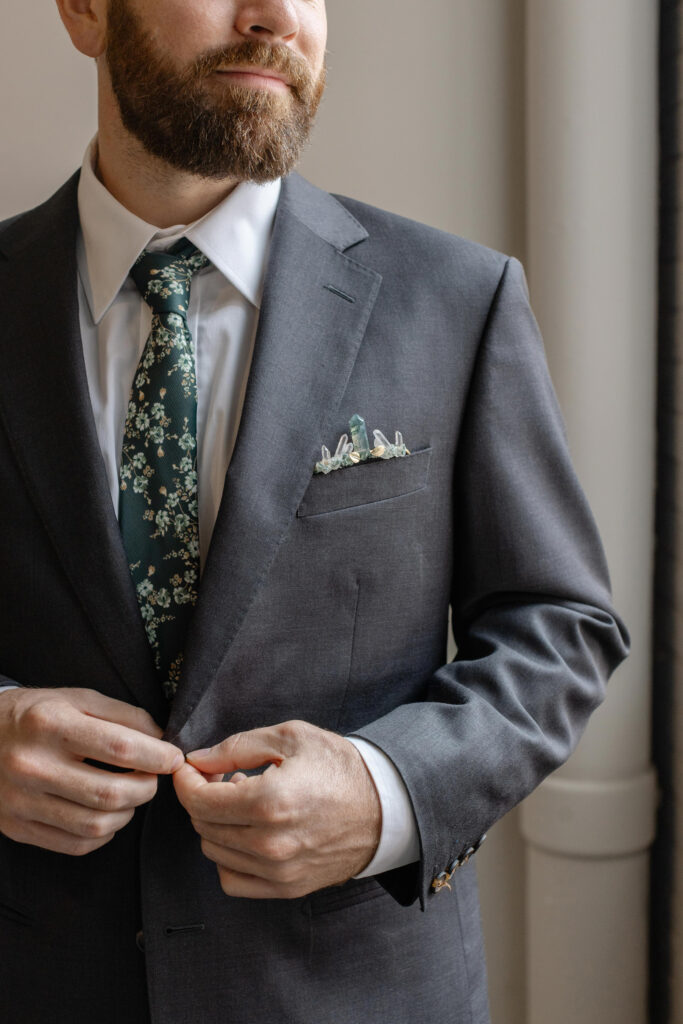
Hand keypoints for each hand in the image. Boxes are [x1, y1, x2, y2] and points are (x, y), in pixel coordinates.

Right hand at [0, 687, 182, 855]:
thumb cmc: (35, 715)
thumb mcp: (76, 699)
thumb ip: (123, 715)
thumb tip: (161, 739)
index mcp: (50, 724)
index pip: (119, 747)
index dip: (156, 756)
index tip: (173, 758)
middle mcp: (33, 765)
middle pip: (110, 793)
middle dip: (146, 789)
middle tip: (152, 779)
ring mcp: (21, 801)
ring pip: (95, 825)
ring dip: (127, 814)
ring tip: (130, 796)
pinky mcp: (17, 828)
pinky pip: (74, 845)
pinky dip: (102, 834)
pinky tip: (106, 815)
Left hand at [173, 720, 381, 898]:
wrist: (385, 805)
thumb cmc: (340, 766)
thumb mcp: (291, 738)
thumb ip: (237, 747)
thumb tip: (198, 759)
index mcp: (269, 802)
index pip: (198, 801)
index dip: (186, 780)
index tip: (190, 767)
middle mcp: (269, 843)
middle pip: (202, 825)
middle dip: (201, 797)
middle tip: (221, 777)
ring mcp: (277, 871)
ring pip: (213, 852)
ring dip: (216, 825)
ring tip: (242, 802)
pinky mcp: (286, 888)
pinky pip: (232, 879)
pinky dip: (228, 857)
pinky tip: (246, 833)